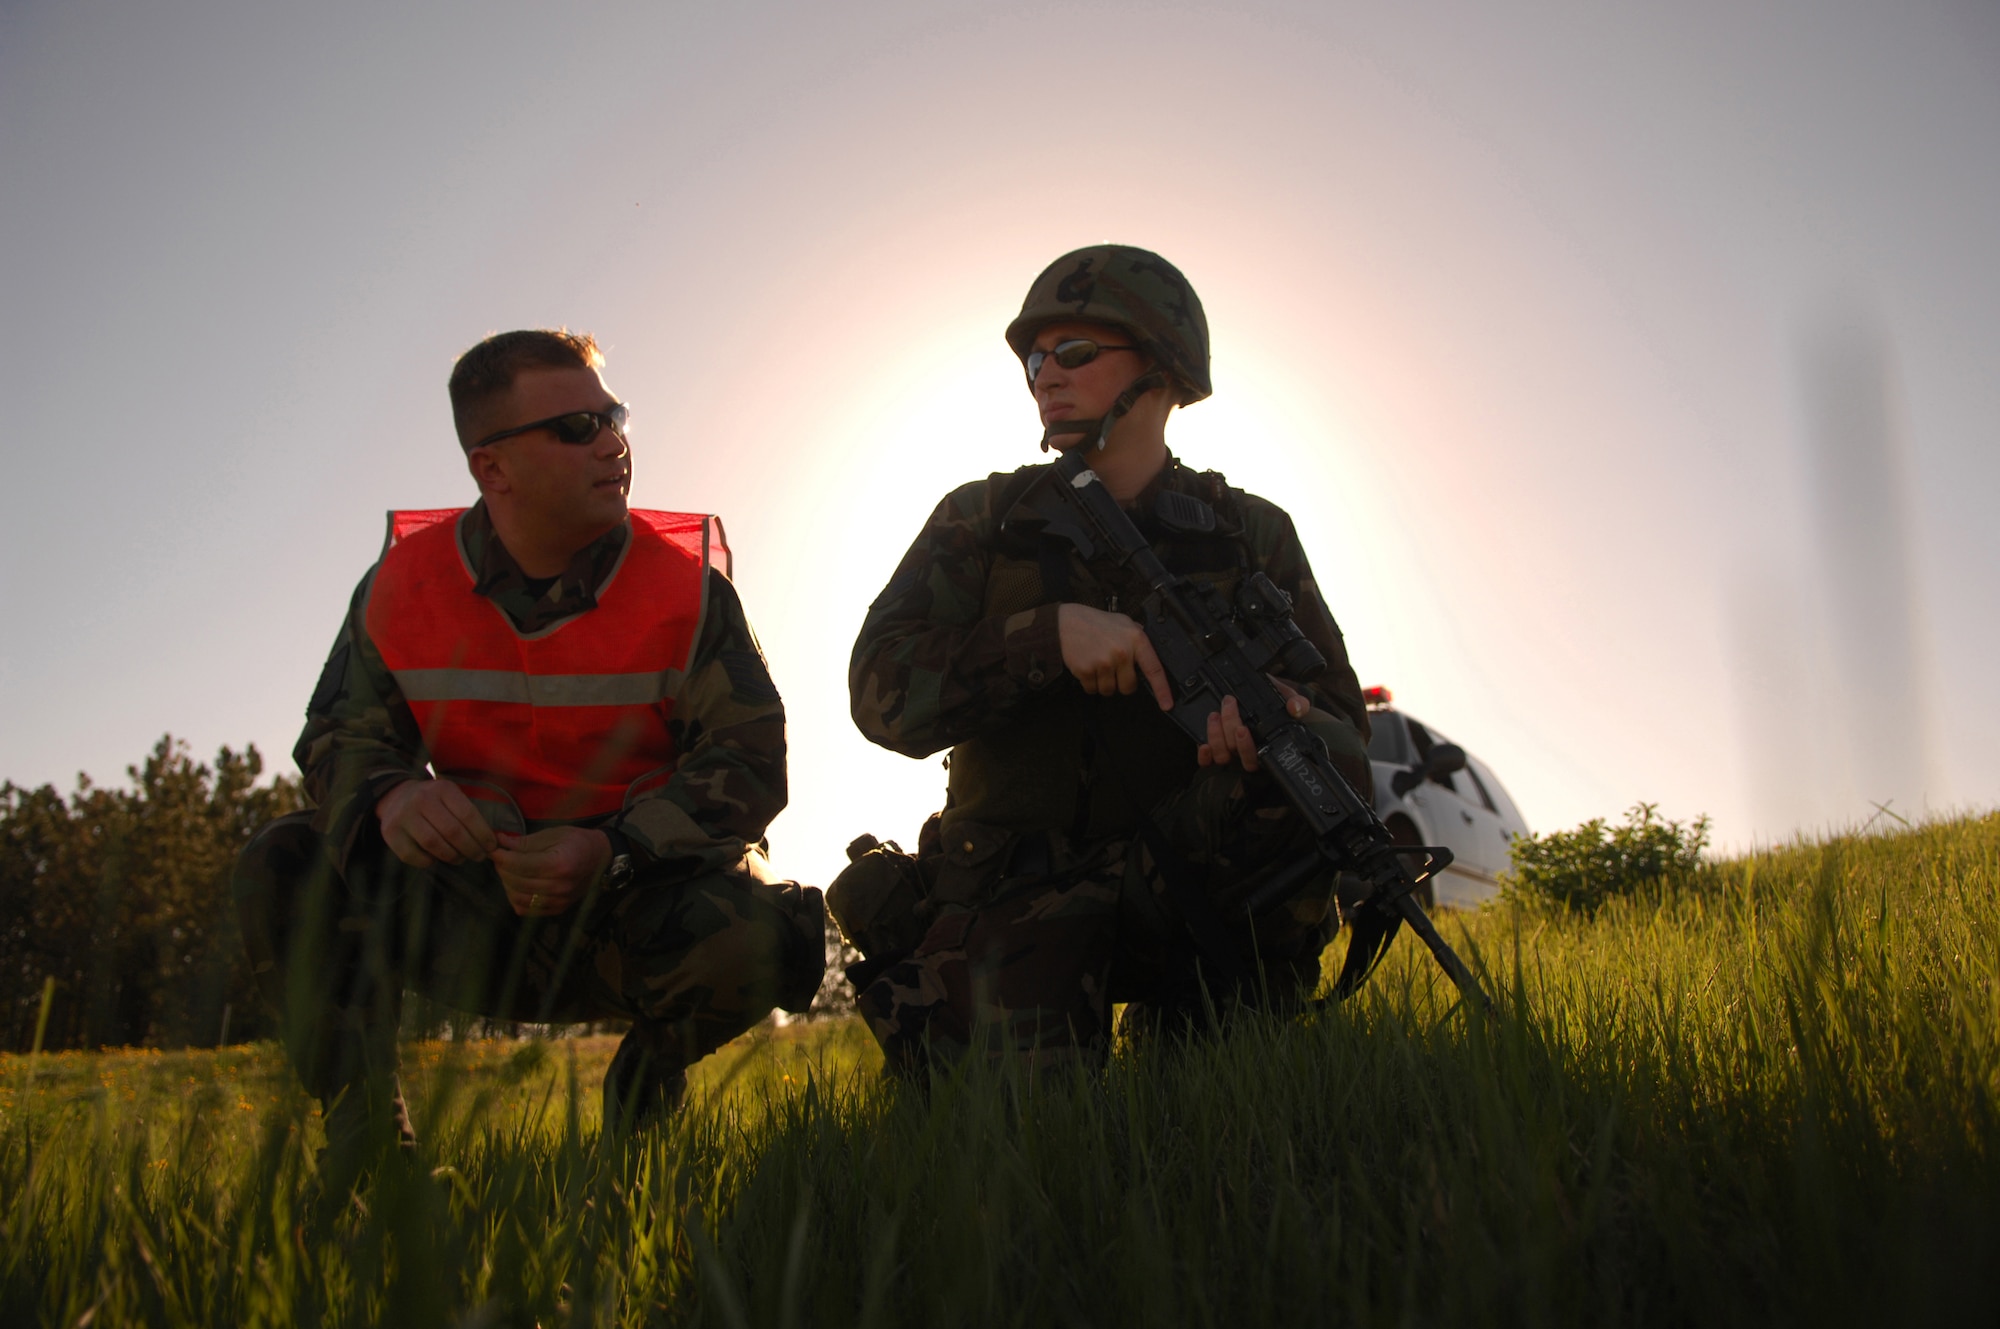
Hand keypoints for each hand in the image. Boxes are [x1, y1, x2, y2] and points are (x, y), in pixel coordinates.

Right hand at [376, 778, 498, 867]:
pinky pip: (414, 856)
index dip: (483, 834)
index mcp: (442, 789)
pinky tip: (436, 858)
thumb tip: (492, 841)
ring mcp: (404, 816)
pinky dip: (429, 861)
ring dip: (452, 856)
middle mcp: (422, 800)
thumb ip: (468, 814)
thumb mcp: (451, 797)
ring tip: (460, 858)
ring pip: (434, 845)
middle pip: (453, 832)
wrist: (396, 797)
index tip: (491, 846)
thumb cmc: (433, 801)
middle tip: (478, 856)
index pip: (468, 815)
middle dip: (470, 849)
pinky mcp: (391, 833)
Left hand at [491, 826, 612, 917]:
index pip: (519, 864)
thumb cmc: (577, 841)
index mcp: (560, 864)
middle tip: (500, 857)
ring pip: (518, 898)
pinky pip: (526, 910)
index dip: (501, 857)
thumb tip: (499, 841)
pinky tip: (517, 884)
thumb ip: (524, 842)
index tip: (492, 849)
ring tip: (508, 870)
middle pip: (516, 881)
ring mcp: (559, 900)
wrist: (601, 857)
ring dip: (507, 884)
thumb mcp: (552, 834)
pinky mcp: (557, 908)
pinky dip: (516, 898)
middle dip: (502, 868)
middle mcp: (559, 886)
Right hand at [1057, 603, 1172, 708]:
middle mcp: (1122, 652)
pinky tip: (1087, 666)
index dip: (1162, 690)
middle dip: (1121, 682)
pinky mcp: (1086, 670)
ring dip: (1103, 683)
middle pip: (1129, 687)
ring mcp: (1104, 662)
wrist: (1064, 622)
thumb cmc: (1094, 622)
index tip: (1167, 705)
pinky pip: (1092, 690)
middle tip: (1112, 667)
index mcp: (1135, 639)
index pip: (1154, 669)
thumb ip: (1137, 636)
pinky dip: (1089, 683)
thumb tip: (1149, 652)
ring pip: (1109, 691)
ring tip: (1097, 663)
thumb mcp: (1122, 621)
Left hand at [1196, 678, 1310, 770]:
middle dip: (1229, 728)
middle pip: (1235, 752)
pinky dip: (1204, 756)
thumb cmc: (1277, 701)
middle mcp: (1247, 752)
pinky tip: (1203, 745)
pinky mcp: (1216, 750)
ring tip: (1215, 715)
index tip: (1243, 729)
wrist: (1265, 694)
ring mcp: (1231, 752)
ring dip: (1215, 736)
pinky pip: (1208, 762)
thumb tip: (1296, 708)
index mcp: (1266, 746)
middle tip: (1229, 706)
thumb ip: (1297, 703)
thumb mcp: (1289, 697)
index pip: (1256, 758)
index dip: (1246, 747)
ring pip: (1221, 755)